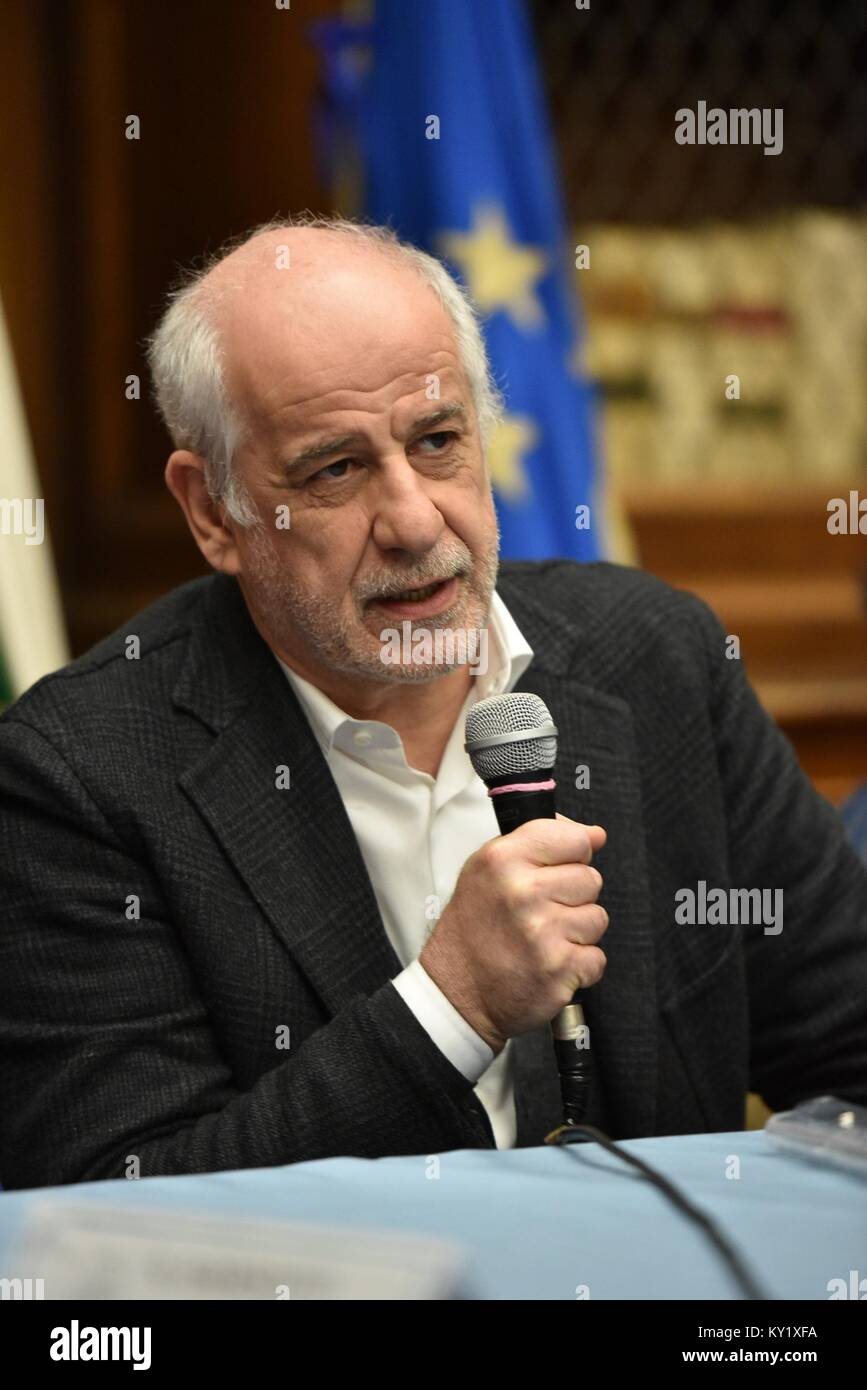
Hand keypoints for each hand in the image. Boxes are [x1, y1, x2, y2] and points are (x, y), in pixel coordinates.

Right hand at [420, 815, 607, 1052]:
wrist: (455, 991)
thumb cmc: (474, 928)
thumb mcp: (487, 868)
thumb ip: (539, 841)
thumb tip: (595, 835)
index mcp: (503, 859)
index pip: (575, 838)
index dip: (573, 855)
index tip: (559, 869)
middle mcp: (523, 891)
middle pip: (591, 879)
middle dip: (573, 896)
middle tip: (541, 912)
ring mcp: (543, 932)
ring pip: (598, 918)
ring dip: (577, 932)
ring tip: (544, 939)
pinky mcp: (559, 969)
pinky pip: (597, 958)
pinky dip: (579, 966)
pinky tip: (550, 963)